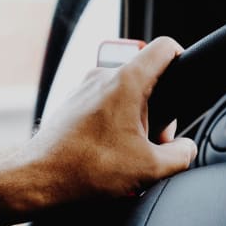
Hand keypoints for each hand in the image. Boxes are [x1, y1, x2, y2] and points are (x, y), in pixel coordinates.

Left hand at [0, 37, 197, 222]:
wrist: (39, 178)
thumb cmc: (87, 168)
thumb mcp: (150, 167)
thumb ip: (181, 154)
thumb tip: (186, 149)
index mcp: (127, 82)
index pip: (164, 48)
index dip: (182, 58)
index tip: (185, 78)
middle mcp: (103, 76)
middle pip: (147, 78)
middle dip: (158, 111)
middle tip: (153, 142)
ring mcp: (84, 88)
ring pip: (125, 93)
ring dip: (135, 120)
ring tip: (128, 152)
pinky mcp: (72, 103)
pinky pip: (104, 104)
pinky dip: (114, 123)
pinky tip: (109, 152)